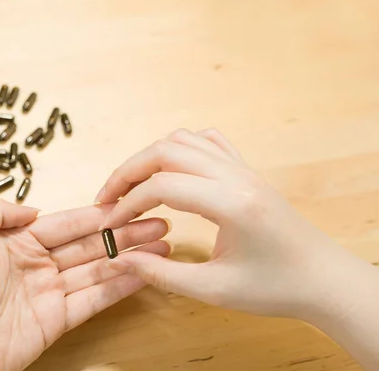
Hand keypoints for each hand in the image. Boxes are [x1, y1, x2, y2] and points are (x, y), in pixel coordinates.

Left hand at [0, 198, 170, 370]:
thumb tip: (34, 206)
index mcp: (16, 242)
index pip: (66, 222)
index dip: (99, 214)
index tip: (130, 204)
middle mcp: (36, 265)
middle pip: (89, 245)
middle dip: (124, 233)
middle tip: (158, 223)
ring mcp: (49, 293)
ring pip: (97, 270)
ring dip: (130, 258)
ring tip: (162, 247)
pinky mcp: (57, 321)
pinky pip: (94, 299)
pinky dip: (121, 287)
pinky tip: (144, 274)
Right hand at [97, 128, 365, 319]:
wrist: (322, 280)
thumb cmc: (276, 287)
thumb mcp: (215, 289)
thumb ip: (162, 274)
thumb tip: (122, 258)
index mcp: (231, 202)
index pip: (162, 186)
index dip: (127, 203)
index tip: (110, 224)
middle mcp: (236, 176)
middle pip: (166, 150)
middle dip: (128, 171)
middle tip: (108, 198)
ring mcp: (243, 169)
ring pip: (184, 140)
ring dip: (150, 158)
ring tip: (132, 185)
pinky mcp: (246, 172)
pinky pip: (208, 142)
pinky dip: (180, 149)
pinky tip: (170, 171)